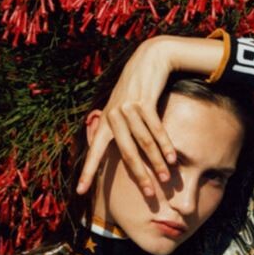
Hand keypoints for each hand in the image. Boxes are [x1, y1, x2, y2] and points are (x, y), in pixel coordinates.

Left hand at [76, 37, 177, 199]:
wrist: (149, 59)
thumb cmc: (136, 88)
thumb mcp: (121, 107)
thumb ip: (118, 128)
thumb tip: (116, 150)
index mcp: (105, 121)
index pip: (94, 151)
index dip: (88, 172)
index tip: (80, 192)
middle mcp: (113, 116)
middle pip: (126, 153)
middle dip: (139, 176)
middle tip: (148, 195)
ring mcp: (127, 108)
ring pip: (144, 143)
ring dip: (157, 162)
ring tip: (165, 179)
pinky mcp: (143, 101)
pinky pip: (156, 128)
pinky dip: (165, 144)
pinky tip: (172, 158)